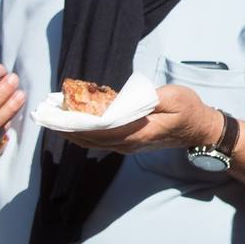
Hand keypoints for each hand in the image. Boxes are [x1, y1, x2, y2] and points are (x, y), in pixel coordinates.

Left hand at [57, 84, 222, 154]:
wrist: (199, 129)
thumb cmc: (188, 110)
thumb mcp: (173, 98)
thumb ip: (148, 99)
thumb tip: (123, 101)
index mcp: (138, 132)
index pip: (100, 130)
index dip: (78, 123)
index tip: (58, 114)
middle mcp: (128, 143)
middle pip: (91, 138)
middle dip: (67, 127)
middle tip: (45, 116)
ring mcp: (127, 145)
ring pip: (93, 142)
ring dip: (72, 131)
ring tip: (52, 119)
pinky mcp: (127, 142)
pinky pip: (100, 140)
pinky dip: (84, 132)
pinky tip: (72, 123)